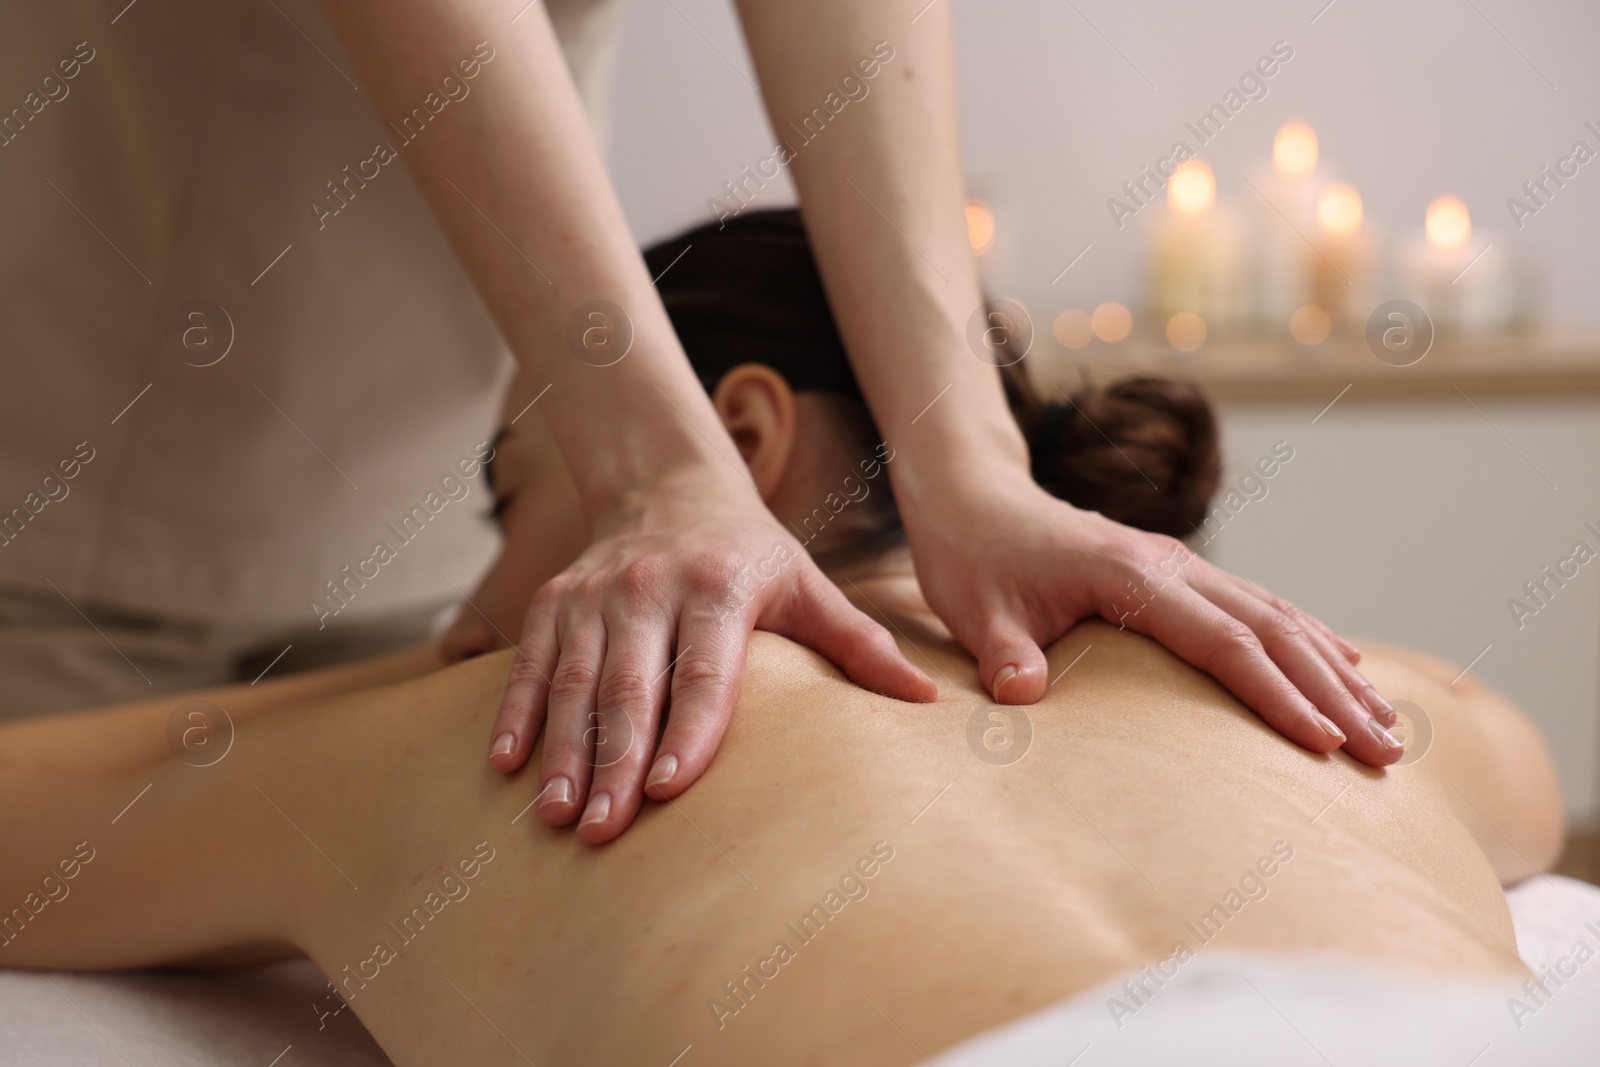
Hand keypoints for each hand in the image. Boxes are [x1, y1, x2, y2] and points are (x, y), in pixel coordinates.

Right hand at [485, 469, 935, 843]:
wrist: (669, 485)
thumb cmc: (751, 552)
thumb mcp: (808, 584)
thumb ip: (859, 643)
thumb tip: (927, 700)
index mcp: (718, 584)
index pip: (704, 667)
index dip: (689, 728)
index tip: (669, 787)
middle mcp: (649, 586)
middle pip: (630, 684)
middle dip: (614, 760)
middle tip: (604, 832)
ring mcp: (594, 593)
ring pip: (573, 680)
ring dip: (563, 750)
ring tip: (557, 814)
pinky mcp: (552, 600)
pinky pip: (531, 663)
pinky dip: (518, 712)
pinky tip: (508, 766)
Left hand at [904, 468, 1402, 766]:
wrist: (976, 499)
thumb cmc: (973, 560)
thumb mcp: (975, 610)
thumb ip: (1002, 653)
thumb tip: (1020, 694)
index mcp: (1131, 575)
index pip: (1222, 641)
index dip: (1275, 693)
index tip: (1323, 742)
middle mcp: (1171, 564)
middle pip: (1273, 630)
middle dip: (1333, 694)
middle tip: (1386, 753)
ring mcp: (1181, 564)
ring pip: (1279, 615)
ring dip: (1336, 669)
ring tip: (1388, 725)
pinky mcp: (1179, 571)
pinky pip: (1261, 605)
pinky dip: (1312, 638)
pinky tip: (1348, 667)